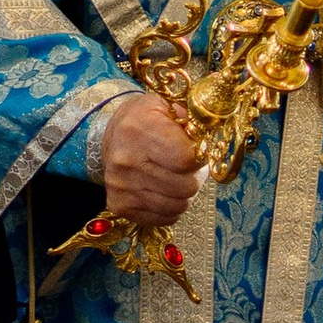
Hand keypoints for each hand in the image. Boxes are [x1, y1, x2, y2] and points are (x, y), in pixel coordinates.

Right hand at [97, 92, 202, 227]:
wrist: (113, 134)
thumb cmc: (146, 119)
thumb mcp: (167, 105)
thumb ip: (192, 118)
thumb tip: (209, 141)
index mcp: (139, 129)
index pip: (186, 159)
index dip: (199, 156)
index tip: (196, 149)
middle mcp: (126, 159)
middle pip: (186, 186)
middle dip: (194, 176)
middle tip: (188, 166)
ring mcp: (121, 185)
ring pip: (178, 206)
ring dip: (184, 194)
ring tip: (177, 177)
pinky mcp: (119, 205)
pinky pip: (164, 218)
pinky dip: (171, 207)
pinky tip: (164, 189)